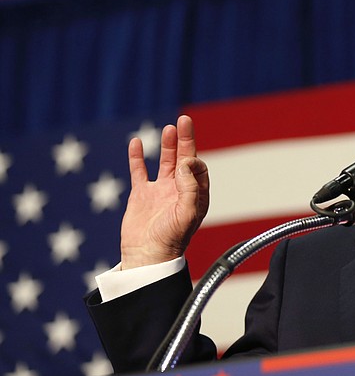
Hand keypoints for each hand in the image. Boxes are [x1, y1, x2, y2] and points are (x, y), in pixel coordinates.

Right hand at [120, 115, 209, 268]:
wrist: (147, 256)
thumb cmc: (171, 239)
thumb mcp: (187, 212)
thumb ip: (190, 186)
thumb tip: (187, 162)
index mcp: (195, 195)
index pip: (197, 168)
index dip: (193, 159)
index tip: (184, 163)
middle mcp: (179, 190)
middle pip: (184, 158)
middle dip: (185, 139)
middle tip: (184, 119)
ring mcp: (160, 191)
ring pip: (165, 162)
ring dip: (167, 145)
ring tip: (170, 128)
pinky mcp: (141, 195)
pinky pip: (139, 171)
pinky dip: (137, 157)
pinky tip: (136, 143)